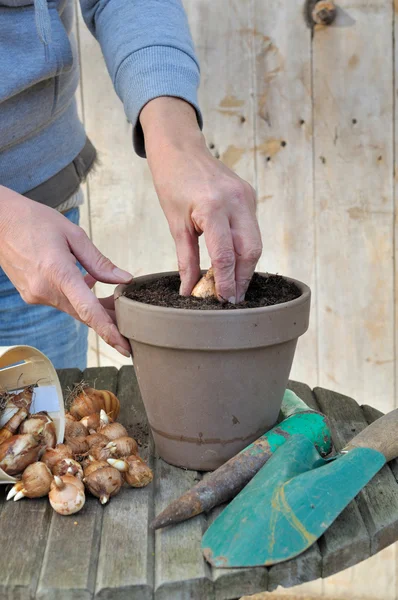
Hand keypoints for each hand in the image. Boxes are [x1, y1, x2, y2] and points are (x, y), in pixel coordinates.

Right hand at [0, 187, 131, 356]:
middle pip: (84, 314)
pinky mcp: (31, 294)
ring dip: (93, 307)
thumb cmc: (36, 221)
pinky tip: (89, 283)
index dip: (109, 330)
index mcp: (58, 273)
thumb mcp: (74, 235)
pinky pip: (61, 301)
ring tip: (116, 301)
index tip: (125, 347)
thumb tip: (125, 280)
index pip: (88, 310)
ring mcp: (35, 295)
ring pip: (73, 309)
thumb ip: (99, 261)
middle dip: (108, 321)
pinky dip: (76, 297)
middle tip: (132, 324)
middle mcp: (45, 290)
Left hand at [140, 98, 261, 302]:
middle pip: (250, 251)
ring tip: (232, 286)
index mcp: (213, 207)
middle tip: (232, 300)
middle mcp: (236, 201)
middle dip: (242, 279)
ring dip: (246, 267)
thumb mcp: (175, 224)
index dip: (225, 283)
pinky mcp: (250, 196)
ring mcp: (247, 197)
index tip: (223, 302)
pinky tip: (234, 262)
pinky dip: (244, 249)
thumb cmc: (172, 183)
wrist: (181, 149)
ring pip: (256, 243)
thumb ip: (186, 260)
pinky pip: (252, 229)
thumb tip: (189, 290)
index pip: (225, 256)